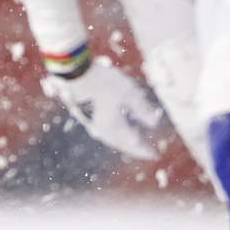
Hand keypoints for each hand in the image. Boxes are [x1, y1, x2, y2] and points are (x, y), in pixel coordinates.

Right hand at [42, 56, 164, 159]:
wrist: (74, 74)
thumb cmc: (104, 82)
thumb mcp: (129, 93)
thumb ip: (143, 109)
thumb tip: (155, 123)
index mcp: (115, 128)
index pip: (133, 143)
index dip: (145, 149)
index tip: (155, 155)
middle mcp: (102, 130)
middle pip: (122, 144)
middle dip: (134, 148)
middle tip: (145, 152)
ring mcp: (91, 124)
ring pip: (111, 138)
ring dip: (123, 141)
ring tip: (132, 140)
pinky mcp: (84, 116)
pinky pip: (104, 130)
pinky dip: (114, 133)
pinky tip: (115, 126)